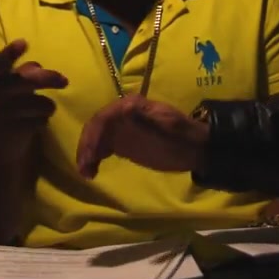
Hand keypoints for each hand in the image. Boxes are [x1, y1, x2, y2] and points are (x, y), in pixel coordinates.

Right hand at [0, 40, 67, 156]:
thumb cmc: (3, 111)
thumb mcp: (5, 90)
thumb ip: (20, 76)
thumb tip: (37, 66)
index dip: (9, 53)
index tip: (23, 42)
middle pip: (26, 81)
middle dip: (49, 78)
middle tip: (64, 80)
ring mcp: (2, 115)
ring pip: (39, 102)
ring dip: (48, 105)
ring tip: (45, 109)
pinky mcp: (15, 132)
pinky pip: (41, 120)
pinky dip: (43, 120)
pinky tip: (36, 123)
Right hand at [76, 94, 208, 177]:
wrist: (194, 149)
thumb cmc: (181, 138)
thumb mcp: (166, 127)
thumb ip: (144, 120)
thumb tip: (123, 108)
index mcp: (131, 105)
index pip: (103, 117)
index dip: (93, 135)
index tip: (91, 155)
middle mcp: (121, 114)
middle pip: (96, 127)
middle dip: (87, 146)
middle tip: (85, 168)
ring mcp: (120, 129)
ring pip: (96, 138)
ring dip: (87, 153)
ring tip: (87, 173)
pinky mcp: (122, 143)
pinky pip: (102, 147)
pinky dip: (94, 158)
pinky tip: (92, 171)